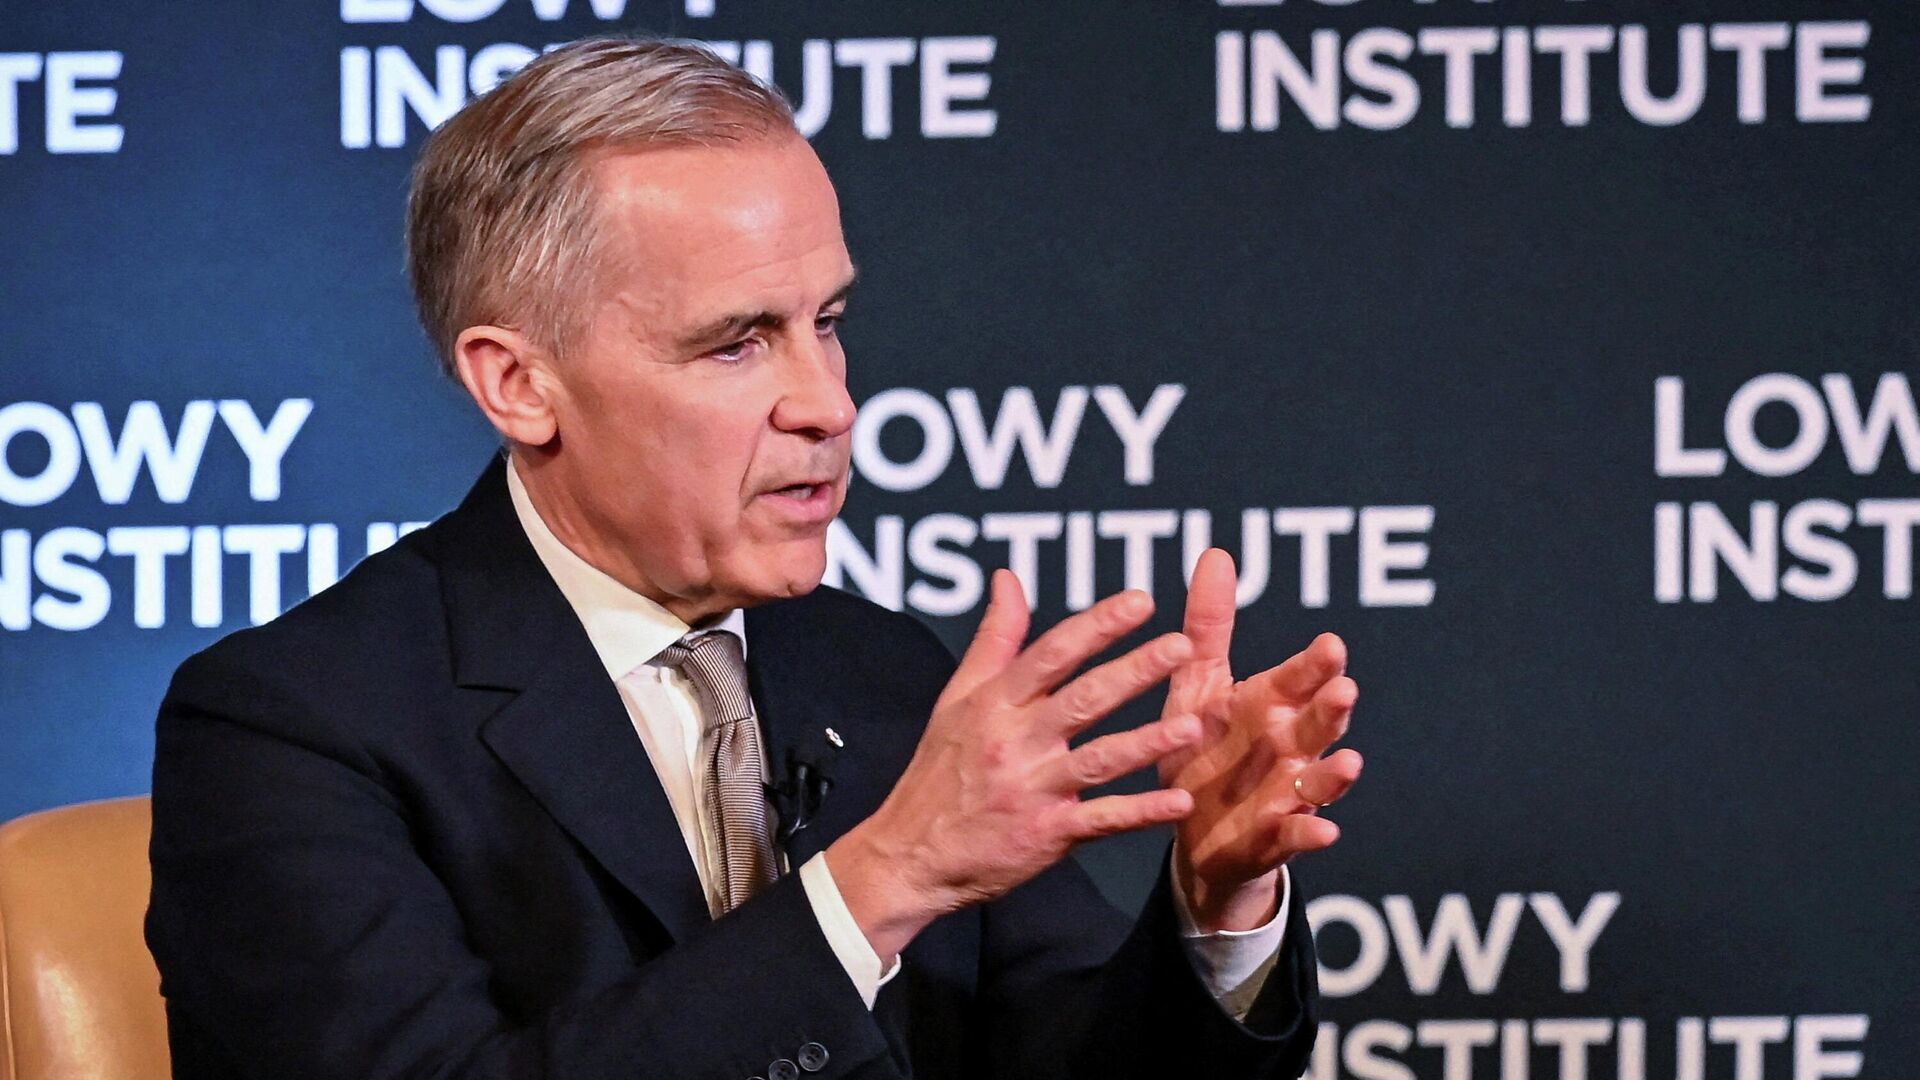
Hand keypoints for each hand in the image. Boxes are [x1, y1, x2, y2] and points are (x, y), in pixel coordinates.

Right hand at [828, 570, 1203, 961]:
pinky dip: (1141, 813)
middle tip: (1183, 646)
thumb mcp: (957, 699)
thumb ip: (994, 638)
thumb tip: (1008, 578)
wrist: (910, 855)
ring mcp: (1032, 790)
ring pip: (1099, 760)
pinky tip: (1179, 802)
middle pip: (1083, 699)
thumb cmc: (939, 772)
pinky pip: (1101, 820)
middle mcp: (1015, 742)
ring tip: (1192, 725)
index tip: (1141, 601)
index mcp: (995, 703)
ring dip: (1147, 743)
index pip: (1052, 653)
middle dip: (1135, 671)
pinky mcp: (1046, 835)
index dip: (1098, 625)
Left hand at [1159, 549, 1362, 931]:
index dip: (1313, 664)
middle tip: (1343, 689)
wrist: (1191, 832)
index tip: (1330, 643)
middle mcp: (1288, 746)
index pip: (1297, 678)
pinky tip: (1324, 832)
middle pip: (1316, 724)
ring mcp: (1287, 794)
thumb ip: (1210, 625)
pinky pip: (1297, 837)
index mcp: (1268, 704)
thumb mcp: (1197, 684)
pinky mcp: (1274, 838)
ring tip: (1349, 763)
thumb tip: (1216, 553)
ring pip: (1319, 780)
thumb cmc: (1201, 749)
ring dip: (1335, 773)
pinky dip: (1310, 834)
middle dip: (1331, 708)